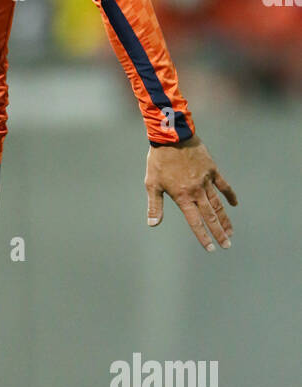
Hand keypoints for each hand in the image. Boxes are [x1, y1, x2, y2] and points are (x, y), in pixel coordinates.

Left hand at [145, 134, 237, 251]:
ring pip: (218, 204)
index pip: (195, 222)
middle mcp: (197, 191)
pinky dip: (229, 195)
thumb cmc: (159, 161)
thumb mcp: (152, 184)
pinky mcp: (212, 170)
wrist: (172, 137)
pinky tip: (234, 204)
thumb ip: (155, 206)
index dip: (203, 236)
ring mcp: (206, 181)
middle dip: (219, 232)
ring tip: (231, 232)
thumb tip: (153, 224)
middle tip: (227, 245)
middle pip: (210, 216)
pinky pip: (224, 185)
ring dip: (225, 219)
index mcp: (182, 197)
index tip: (211, 248)